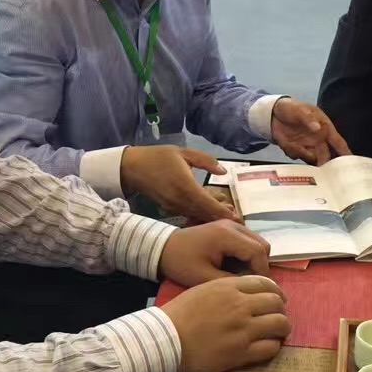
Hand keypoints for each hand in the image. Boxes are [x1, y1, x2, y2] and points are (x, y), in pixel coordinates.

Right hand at [121, 145, 237, 222]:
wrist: (133, 168)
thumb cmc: (159, 157)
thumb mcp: (184, 153)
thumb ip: (206, 161)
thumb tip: (223, 172)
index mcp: (186, 187)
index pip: (209, 205)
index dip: (225, 213)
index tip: (239, 218)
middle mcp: (181, 202)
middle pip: (206, 216)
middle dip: (222, 219)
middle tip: (238, 218)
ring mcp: (175, 208)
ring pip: (198, 218)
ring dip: (212, 217)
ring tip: (227, 212)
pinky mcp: (170, 210)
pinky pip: (189, 216)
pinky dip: (201, 215)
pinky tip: (210, 209)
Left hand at [158, 219, 270, 286]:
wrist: (163, 248)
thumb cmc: (181, 263)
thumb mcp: (204, 277)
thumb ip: (231, 280)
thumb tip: (252, 285)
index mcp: (227, 235)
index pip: (258, 251)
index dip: (262, 271)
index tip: (257, 289)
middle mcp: (232, 225)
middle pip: (262, 244)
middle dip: (260, 265)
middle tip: (251, 283)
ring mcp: (230, 224)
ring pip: (257, 241)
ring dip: (255, 259)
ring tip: (243, 276)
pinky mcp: (227, 227)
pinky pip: (247, 240)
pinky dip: (248, 253)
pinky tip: (236, 266)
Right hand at [163, 276, 289, 371]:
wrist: (165, 340)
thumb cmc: (179, 314)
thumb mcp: (203, 289)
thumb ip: (227, 288)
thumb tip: (247, 292)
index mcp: (229, 287)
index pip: (266, 283)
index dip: (276, 291)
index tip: (277, 299)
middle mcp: (240, 305)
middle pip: (276, 302)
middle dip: (280, 309)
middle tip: (277, 316)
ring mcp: (242, 329)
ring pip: (280, 324)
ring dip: (282, 328)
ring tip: (277, 333)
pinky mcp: (241, 353)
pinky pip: (270, 348)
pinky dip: (273, 346)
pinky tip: (268, 346)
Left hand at [271, 98, 350, 164]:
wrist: (272, 113)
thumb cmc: (291, 108)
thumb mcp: (300, 110)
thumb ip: (308, 119)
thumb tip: (318, 128)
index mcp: (324, 127)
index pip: (337, 141)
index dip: (344, 151)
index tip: (350, 162)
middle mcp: (318, 139)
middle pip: (325, 154)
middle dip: (324, 162)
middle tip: (323, 170)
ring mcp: (307, 145)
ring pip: (311, 158)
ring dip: (306, 158)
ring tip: (299, 149)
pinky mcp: (295, 149)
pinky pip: (297, 156)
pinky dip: (293, 153)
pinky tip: (287, 143)